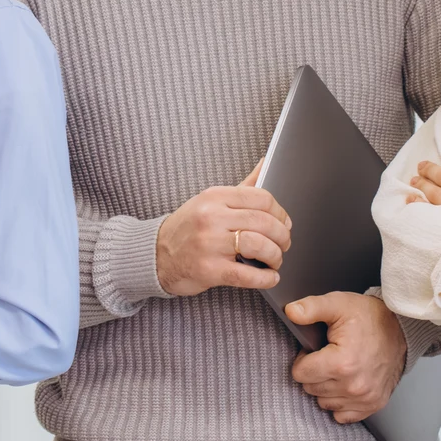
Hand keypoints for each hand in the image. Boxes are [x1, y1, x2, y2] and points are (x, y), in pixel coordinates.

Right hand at [155, 160, 291, 296]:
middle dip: (282, 236)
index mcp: (214, 197)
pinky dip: (265, 278)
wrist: (156, 255)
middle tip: (284, 244)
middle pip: (264, 222)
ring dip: (275, 256)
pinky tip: (270, 277)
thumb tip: (266, 163)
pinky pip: (247, 274)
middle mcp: (211, 217)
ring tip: (275, 260)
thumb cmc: (188, 228)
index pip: (261, 198)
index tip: (285, 223)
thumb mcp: (210, 201)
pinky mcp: (209, 270)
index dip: (281, 213)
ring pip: (259, 246)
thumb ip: (242, 186)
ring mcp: (209, 244)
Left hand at [285, 292, 406, 422]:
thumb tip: (290, 311)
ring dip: (326, 388)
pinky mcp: (373, 405)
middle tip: (329, 356)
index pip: (300, 374)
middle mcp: (354, 386)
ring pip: (324, 402)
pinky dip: (341, 402)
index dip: (304, 358)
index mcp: (342, 363)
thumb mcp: (337, 305)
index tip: (317, 350)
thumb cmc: (369, 318)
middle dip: (315, 372)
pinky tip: (347, 383)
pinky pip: (342, 415)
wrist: (400, 328)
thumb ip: (311, 307)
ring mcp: (365, 398)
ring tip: (339, 368)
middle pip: (310, 388)